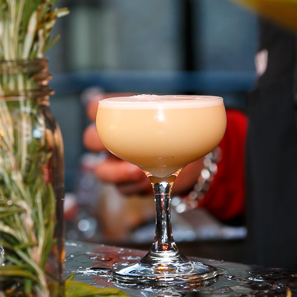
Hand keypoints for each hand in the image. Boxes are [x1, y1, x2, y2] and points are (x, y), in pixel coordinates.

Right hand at [83, 94, 202, 196]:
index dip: (95, 109)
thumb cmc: (183, 134)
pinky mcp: (127, 184)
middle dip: (97, 142)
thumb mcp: (180, 118)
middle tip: (113, 145)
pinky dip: (134, 187)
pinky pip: (121, 189)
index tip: (102, 111)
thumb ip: (184, 113)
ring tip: (137, 172)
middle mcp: (115, 139)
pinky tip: (147, 182)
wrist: (196, 162)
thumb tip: (206, 112)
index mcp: (123, 116)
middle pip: (90, 138)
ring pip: (101, 170)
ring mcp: (117, 163)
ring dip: (116, 172)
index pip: (96, 107)